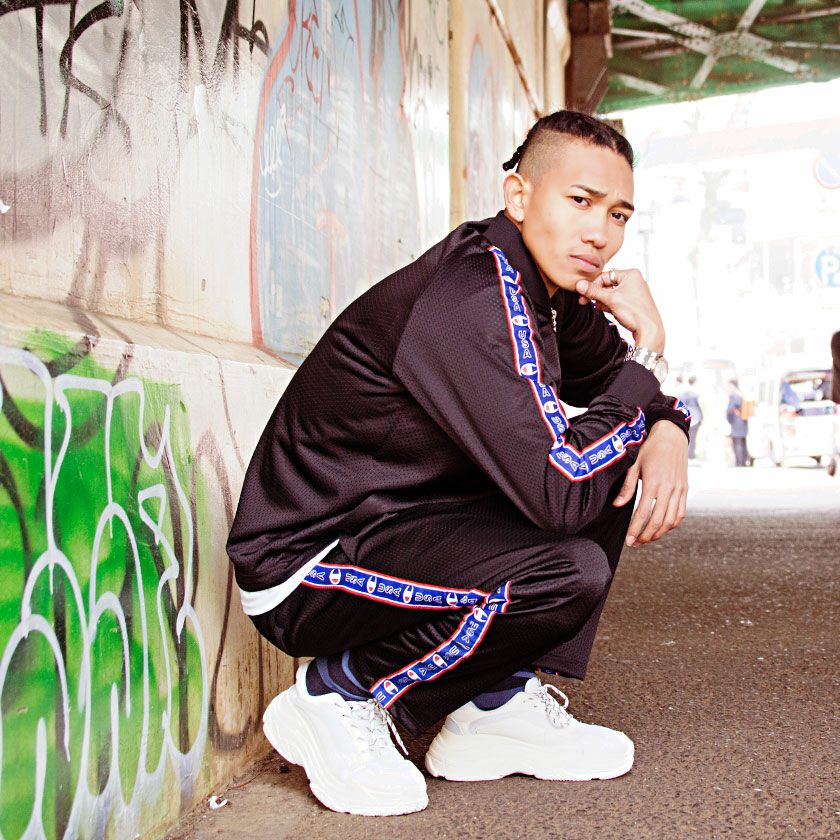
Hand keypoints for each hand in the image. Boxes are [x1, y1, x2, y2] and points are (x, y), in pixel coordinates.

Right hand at [575, 268, 664, 353]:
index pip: (605, 275)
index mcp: (631, 274)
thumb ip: (593, 291)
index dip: (593, 286)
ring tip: (600, 308)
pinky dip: (610, 304)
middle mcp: (634, 280)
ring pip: (611, 293)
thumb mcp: (610, 300)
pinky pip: (617, 299)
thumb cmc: (635, 313)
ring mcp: (634, 291)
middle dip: (598, 294)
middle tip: (587, 301)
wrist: (649, 330)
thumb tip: (579, 285)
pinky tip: (607, 311)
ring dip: (603, 300)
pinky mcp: (633, 301)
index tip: (583, 295)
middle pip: (608, 284)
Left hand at [613, 421, 687, 546]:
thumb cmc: (649, 450)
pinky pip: (681, 513)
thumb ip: (627, 487)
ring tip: (646, 539)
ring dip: (659, 534)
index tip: (628, 540)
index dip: (635, 529)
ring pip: (671, 520)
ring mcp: (679, 490)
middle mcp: (668, 488)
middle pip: (658, 521)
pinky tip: (662, 529)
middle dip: (646, 536)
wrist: (671, 437)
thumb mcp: (634, 465)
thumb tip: (617, 505)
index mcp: (653, 483)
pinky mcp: (685, 490)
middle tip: (635, 543)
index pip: (643, 513)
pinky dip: (672, 525)